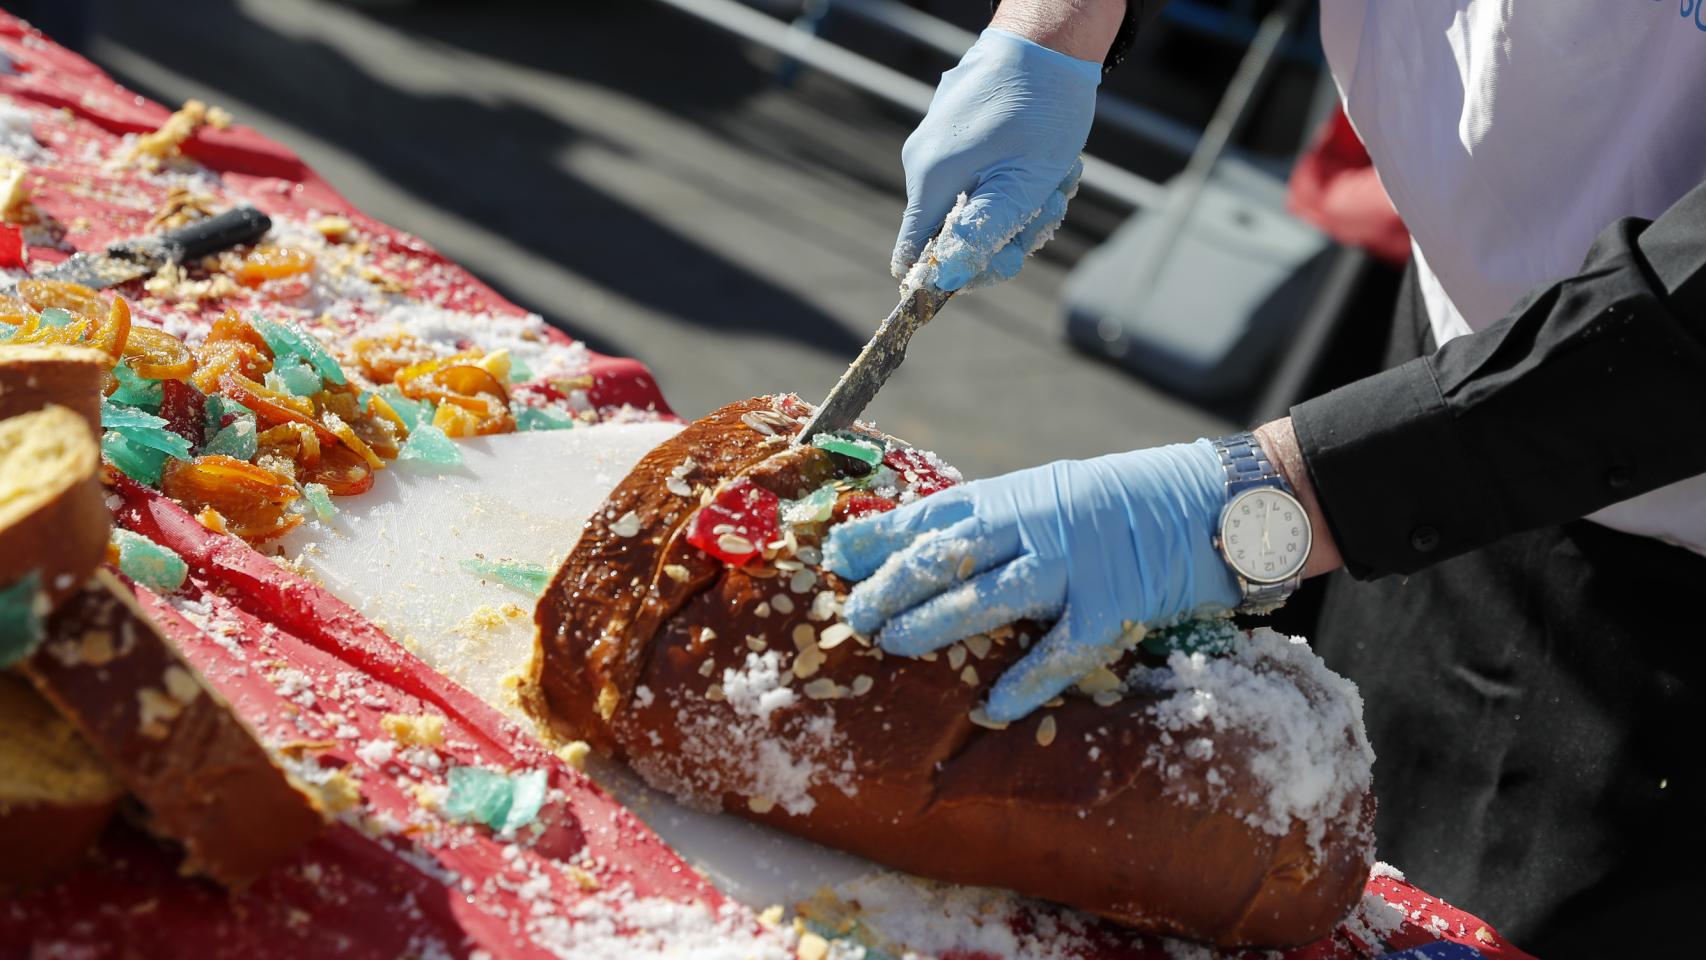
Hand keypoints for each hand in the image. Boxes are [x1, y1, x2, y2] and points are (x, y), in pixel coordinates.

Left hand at [823, 441, 1240, 721]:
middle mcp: (1040, 522)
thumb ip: (1005, 521)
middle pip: (949, 552)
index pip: (936, 513)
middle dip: (893, 582)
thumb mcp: (1058, 493)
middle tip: (853, 613)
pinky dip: (1027, 681)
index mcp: (1021, 494)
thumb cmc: (1132, 501)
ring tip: (891, 642)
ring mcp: (1078, 563)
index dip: (882, 535)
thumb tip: (936, 548)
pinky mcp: (1116, 604)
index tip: (836, 556)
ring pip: (990, 595)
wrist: (1220, 501)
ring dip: (935, 620)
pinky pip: (1062, 650)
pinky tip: (992, 707)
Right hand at [892, 28, 1099, 290]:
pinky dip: (1015, 180)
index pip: (914, 255)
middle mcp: (923, 163)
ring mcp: (938, 145)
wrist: (1047, 41)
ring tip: (1057, 178)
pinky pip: (980, 178)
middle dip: (1008, 233)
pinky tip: (1044, 162)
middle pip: (955, 235)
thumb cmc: (1040, 110)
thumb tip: (944, 280)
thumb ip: (981, 234)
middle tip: (1052, 208)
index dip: (952, 276)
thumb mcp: (1022, 184)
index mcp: (931, 178)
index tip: (1002, 263)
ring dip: (1022, 205)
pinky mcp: (955, 134)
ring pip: (975, 206)